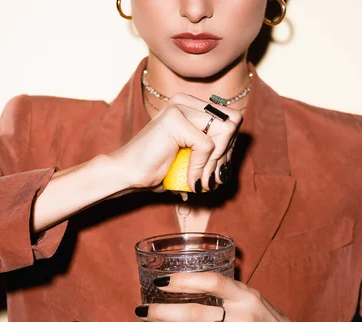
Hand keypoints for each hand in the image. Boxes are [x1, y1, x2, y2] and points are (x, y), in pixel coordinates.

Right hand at [109, 94, 242, 192]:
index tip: (218, 169)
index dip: (230, 146)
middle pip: (232, 122)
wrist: (128, 173)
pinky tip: (190, 179)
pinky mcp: (175, 120)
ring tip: (202, 180)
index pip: (232, 117)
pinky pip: (207, 147)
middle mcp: (185, 101)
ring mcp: (179, 107)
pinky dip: (201, 167)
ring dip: (216, 163)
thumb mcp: (191, 156)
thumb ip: (212, 149)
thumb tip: (233, 154)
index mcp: (191, 105)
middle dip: (226, 155)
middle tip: (212, 178)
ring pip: (223, 132)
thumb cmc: (157, 167)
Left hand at [135, 272, 309, 321]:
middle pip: (193, 313)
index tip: (160, 281)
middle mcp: (241, 320)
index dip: (182, 280)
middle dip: (161, 311)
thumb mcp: (254, 299)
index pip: (210, 282)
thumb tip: (188, 280)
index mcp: (246, 297)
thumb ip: (228, 291)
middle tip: (142, 309)